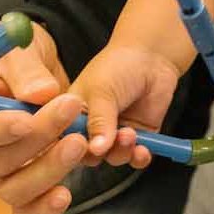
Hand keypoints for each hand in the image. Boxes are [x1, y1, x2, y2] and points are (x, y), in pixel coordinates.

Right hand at [0, 22, 88, 213]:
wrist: (27, 66)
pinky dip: (42, 207)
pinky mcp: (12, 177)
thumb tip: (42, 94)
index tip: (27, 120)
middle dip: (37, 138)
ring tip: (80, 143)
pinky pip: (22, 204)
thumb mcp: (18, 46)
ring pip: (11, 187)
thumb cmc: (14, 50)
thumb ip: (26, 68)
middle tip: (72, 108)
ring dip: (47, 170)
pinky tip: (65, 195)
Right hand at [69, 44, 181, 169]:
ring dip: (121, 151)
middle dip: (99, 153)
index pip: (62, 142)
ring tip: (129, 134)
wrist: (151, 56)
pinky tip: (142, 150)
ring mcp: (115, 134)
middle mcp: (91, 129)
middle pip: (88, 156)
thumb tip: (96, 150)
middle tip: (109, 141)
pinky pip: (136, 157)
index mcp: (71, 116)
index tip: (77, 149)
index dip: (67, 150)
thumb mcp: (102, 90)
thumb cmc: (118, 66)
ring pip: (113, 157)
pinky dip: (139, 157)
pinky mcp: (138, 137)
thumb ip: (99, 120)